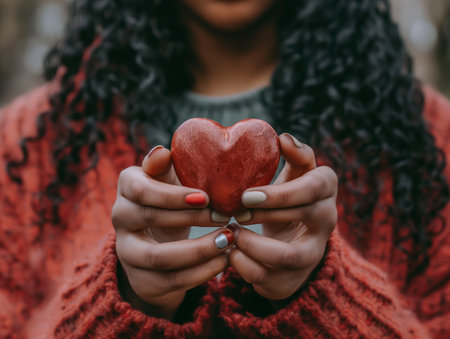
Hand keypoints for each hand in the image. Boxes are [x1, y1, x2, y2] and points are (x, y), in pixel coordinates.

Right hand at [111, 146, 233, 318]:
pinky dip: (202, 272)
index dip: (173, 195)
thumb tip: (161, 151)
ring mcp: (127, 252)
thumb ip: (164, 166)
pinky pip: (172, 281)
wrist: (157, 240)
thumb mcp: (168, 179)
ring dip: (200, 250)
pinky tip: (224, 259)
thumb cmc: (170, 200)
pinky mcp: (142, 280)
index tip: (206, 197)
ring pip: (160, 257)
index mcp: (127, 186)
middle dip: (193, 219)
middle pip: (151, 220)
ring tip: (228, 240)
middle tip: (226, 217)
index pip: (142, 190)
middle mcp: (119, 218)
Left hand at [229, 133, 337, 300]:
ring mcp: (313, 254)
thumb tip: (283, 137)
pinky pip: (268, 279)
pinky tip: (231, 252)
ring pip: (286, 256)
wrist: (297, 242)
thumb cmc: (291, 199)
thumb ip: (295, 155)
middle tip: (233, 212)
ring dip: (251, 245)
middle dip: (261, 214)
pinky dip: (242, 266)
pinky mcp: (294, 279)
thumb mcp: (296, 174)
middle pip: (300, 218)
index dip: (279, 193)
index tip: (246, 195)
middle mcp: (328, 221)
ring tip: (231, 233)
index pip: (312, 187)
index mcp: (326, 189)